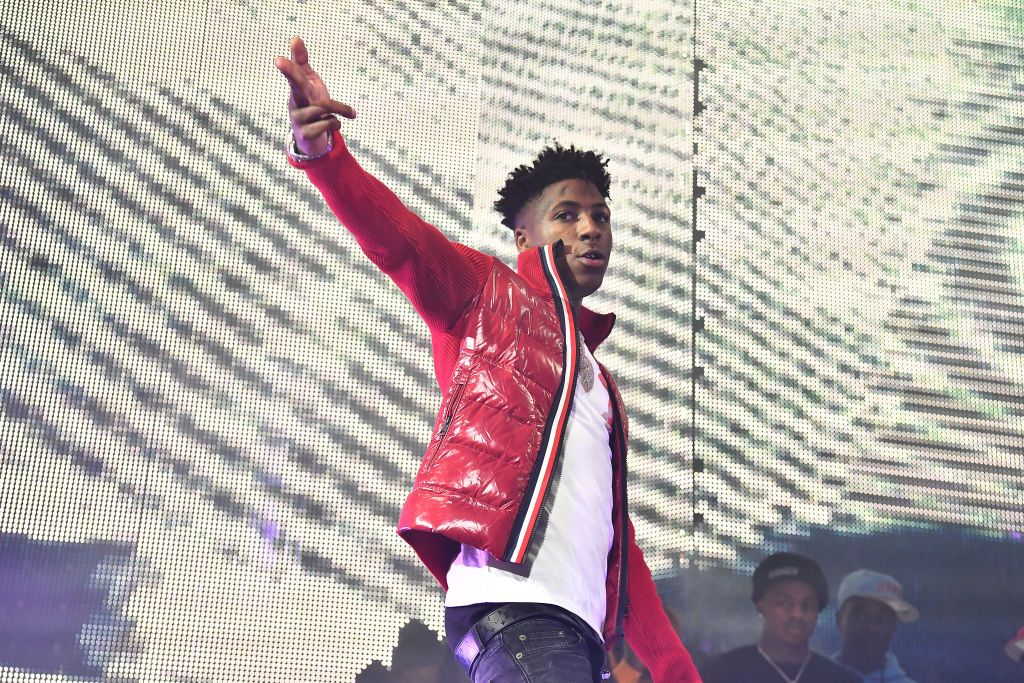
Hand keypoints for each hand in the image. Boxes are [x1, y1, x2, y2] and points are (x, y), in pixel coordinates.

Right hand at [274, 37, 355, 155]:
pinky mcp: (305, 135)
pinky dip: (336, 122)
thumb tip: (294, 37)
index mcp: (297, 88)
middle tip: (277, 60)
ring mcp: (297, 119)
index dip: (287, 67)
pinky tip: (334, 123)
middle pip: (296, 84)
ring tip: (341, 113)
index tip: (277, 59)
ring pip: (322, 106)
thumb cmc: (309, 104)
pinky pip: (327, 124)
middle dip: (290, 71)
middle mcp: (294, 102)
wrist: (310, 138)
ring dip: (339, 108)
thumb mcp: (309, 83)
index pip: (292, 74)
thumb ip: (302, 63)